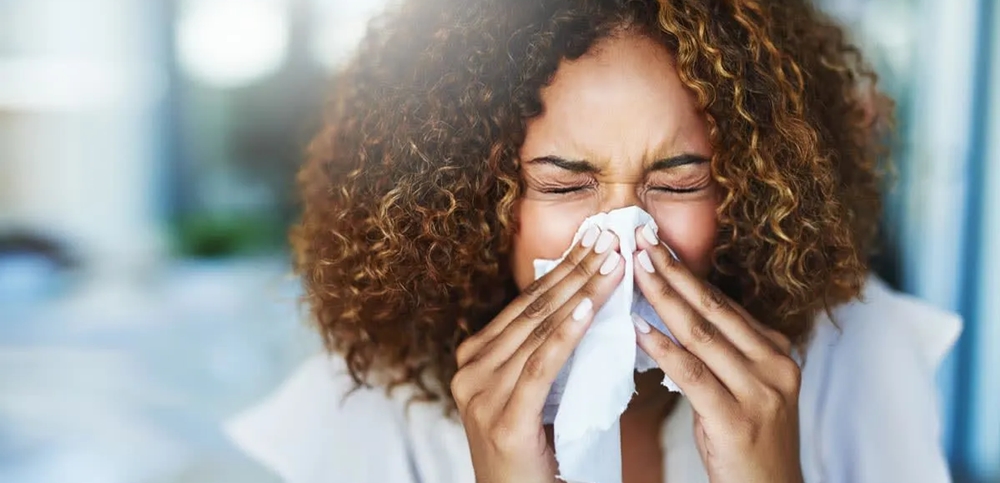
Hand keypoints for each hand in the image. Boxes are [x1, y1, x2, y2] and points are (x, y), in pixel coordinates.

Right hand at [451, 227, 623, 482]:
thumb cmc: (534, 455)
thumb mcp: (534, 396)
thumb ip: (544, 355)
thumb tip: (584, 305)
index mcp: (474, 360)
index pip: (525, 305)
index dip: (562, 269)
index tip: (594, 240)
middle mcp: (469, 371)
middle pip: (532, 311)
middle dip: (575, 270)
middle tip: (608, 238)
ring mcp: (481, 395)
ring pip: (539, 331)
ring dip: (581, 293)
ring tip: (613, 264)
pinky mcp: (504, 421)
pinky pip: (541, 368)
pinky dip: (566, 335)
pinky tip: (588, 309)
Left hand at [630, 224, 803, 482]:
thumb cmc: (746, 441)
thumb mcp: (741, 387)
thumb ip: (717, 352)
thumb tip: (672, 311)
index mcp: (777, 351)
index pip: (724, 303)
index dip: (687, 272)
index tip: (656, 245)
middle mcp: (775, 364)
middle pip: (713, 309)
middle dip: (673, 271)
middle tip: (640, 240)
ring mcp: (760, 391)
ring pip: (702, 334)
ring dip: (663, 297)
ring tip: (634, 270)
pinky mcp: (737, 419)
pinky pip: (692, 374)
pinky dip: (662, 348)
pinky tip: (638, 327)